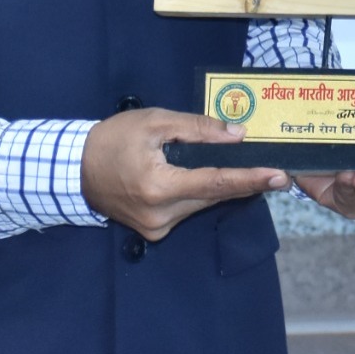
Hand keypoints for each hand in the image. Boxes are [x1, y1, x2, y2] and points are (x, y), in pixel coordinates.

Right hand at [80, 107, 289, 240]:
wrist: (75, 170)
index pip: (216, 183)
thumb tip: (238, 135)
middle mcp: (161, 216)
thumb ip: (198, 129)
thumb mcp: (156, 122)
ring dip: (220, 185)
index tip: (279, 177)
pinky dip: (200, 192)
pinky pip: (188, 209)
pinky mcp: (153, 232)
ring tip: (242, 166)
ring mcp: (156, 229)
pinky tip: (207, 176)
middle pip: (213, 195)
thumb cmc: (113, 139)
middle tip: (272, 167)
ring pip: (202, 203)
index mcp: (160, 187)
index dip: (251, 179)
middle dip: (242, 180)